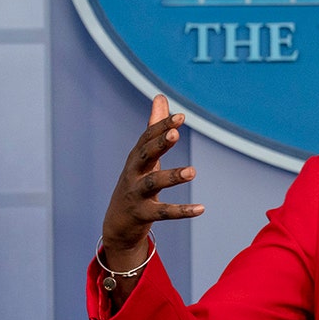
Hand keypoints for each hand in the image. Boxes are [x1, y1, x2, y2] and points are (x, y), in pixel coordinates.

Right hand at [100, 94, 204, 271]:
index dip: (162, 126)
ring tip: (193, 172)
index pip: (147, 138)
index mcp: (136, 158)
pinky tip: (201, 209)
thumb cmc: (136, 182)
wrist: (117, 223)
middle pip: (145, 155)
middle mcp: (133, 173)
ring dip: (172, 177)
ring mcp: (136, 194)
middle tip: (176, 133)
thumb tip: (160, 96)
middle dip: (159, 144)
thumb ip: (154, 127)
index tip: (181, 116)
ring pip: (153, 184)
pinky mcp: (143, 214)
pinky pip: (164, 212)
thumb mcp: (144, 156)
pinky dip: (182, 211)